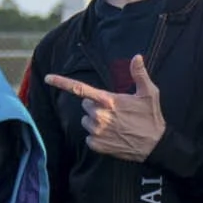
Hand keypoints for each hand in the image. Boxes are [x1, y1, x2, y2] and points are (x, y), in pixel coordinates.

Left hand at [45, 55, 165, 161]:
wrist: (155, 146)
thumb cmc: (151, 117)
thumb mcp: (149, 93)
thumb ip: (139, 74)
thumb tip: (137, 56)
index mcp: (109, 101)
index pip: (80, 89)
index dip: (62, 82)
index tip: (48, 78)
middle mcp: (100, 116)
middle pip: (85, 106)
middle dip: (95, 106)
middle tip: (114, 111)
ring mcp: (97, 132)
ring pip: (86, 121)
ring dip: (96, 122)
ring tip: (114, 125)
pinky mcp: (97, 145)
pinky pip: (88, 137)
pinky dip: (97, 137)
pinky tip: (112, 136)